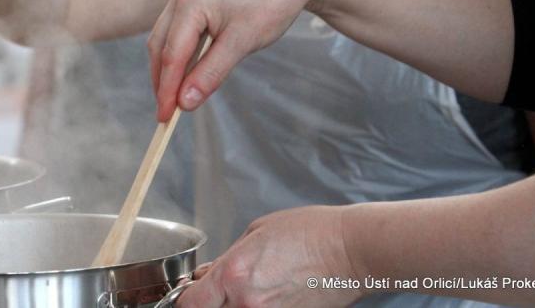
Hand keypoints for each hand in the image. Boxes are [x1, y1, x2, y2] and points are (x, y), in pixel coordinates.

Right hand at [147, 0, 328, 120]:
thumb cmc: (272, 4)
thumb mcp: (242, 43)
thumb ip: (210, 73)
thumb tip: (185, 102)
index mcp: (191, 0)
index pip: (171, 54)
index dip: (167, 89)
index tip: (165, 118)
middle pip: (161, 43)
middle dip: (163, 79)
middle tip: (167, 112)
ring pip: (168, 35)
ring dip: (170, 66)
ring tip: (176, 96)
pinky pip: (180, 26)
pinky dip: (182, 51)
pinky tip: (189, 70)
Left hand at [177, 207, 361, 307]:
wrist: (349, 250)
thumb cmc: (309, 233)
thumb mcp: (256, 232)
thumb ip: (227, 259)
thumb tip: (208, 277)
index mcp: (234, 274)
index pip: (190, 304)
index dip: (185, 299)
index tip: (189, 292)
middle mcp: (246, 303)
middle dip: (208, 303)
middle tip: (216, 288)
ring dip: (231, 305)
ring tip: (249, 286)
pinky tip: (265, 293)